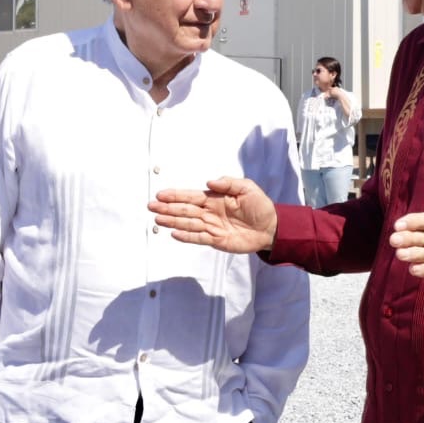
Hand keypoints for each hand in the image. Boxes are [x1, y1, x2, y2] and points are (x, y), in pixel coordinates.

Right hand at [149, 177, 277, 253]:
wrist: (272, 227)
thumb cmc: (260, 206)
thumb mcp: (247, 188)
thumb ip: (228, 183)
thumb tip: (209, 182)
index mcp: (214, 199)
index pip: (190, 196)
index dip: (175, 195)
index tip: (160, 194)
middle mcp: (209, 213)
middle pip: (184, 210)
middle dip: (167, 208)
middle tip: (151, 206)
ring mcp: (211, 227)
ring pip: (188, 223)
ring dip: (173, 221)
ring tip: (158, 219)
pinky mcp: (217, 240)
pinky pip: (198, 238)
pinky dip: (186, 236)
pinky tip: (174, 234)